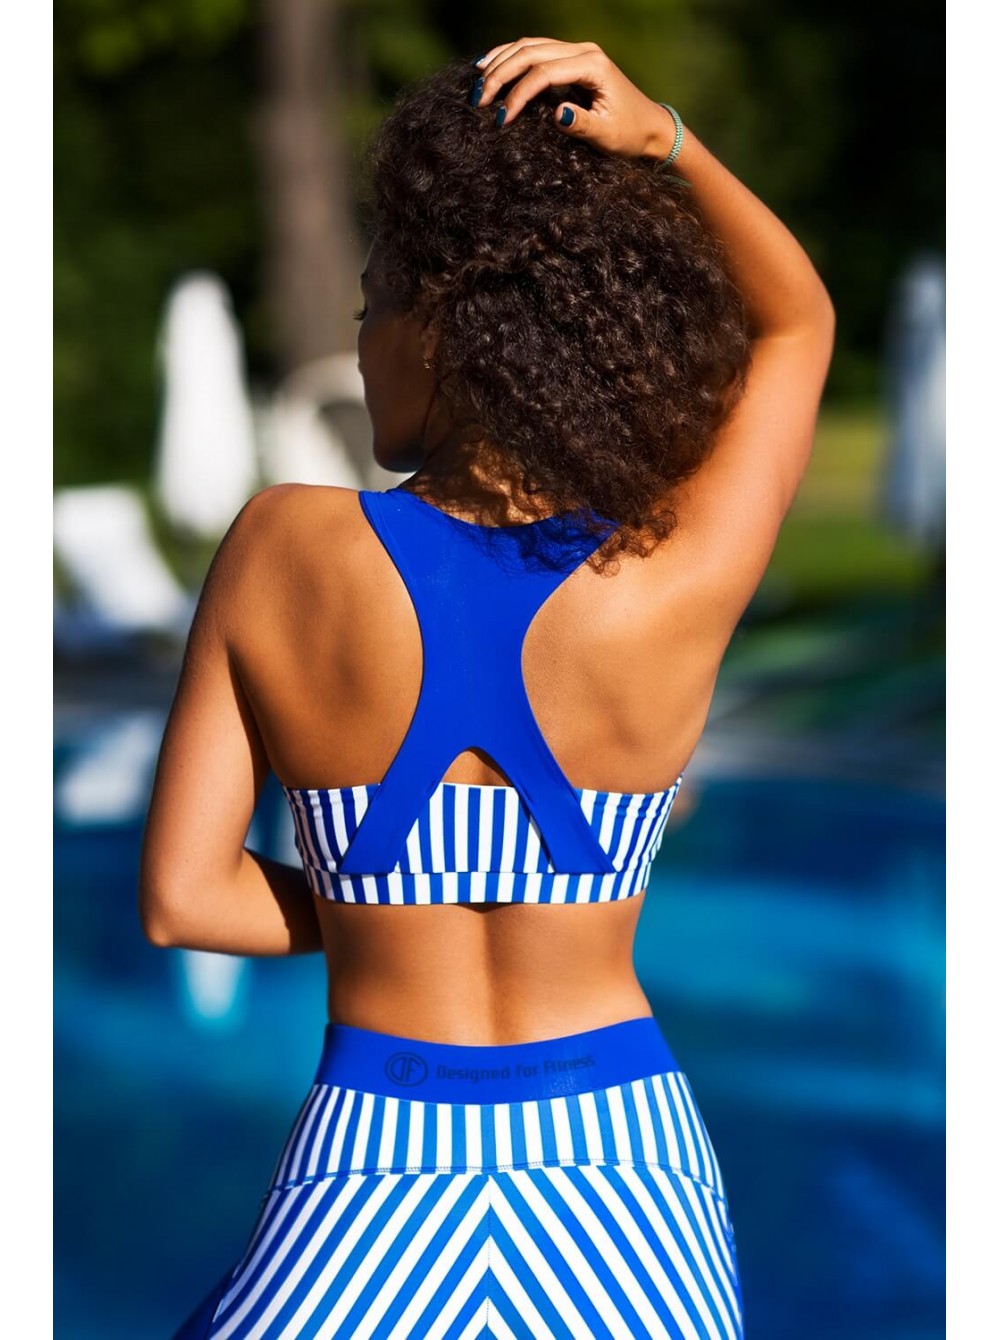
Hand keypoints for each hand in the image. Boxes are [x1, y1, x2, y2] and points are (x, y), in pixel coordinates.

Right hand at [473, 37, 676, 161]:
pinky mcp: (571, 60)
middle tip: (479, 99)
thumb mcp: (607, 135)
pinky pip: (535, 51)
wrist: (649, 127)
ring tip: (477, 79)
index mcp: (592, 66)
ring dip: (501, 60)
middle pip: (531, 51)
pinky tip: (490, 65)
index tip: (501, 119)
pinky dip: (511, 57)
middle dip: (501, 73)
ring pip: (530, 46)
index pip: (544, 72)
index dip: (518, 94)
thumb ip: (582, 124)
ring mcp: (577, 52)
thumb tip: (556, 114)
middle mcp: (583, 51)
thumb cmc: (630, 134)